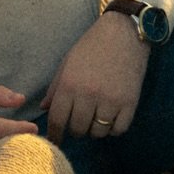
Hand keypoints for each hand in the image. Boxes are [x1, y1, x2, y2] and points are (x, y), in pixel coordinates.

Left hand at [42, 14, 148, 144]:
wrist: (124, 33)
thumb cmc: (92, 46)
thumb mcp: (68, 63)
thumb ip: (55, 88)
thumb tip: (44, 108)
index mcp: (69, 85)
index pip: (57, 120)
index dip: (55, 134)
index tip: (56, 140)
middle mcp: (88, 95)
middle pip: (78, 129)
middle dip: (76, 130)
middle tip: (79, 124)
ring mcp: (110, 100)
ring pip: (98, 132)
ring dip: (95, 130)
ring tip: (95, 119)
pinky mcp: (129, 103)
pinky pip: (118, 129)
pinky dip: (113, 128)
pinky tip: (111, 119)